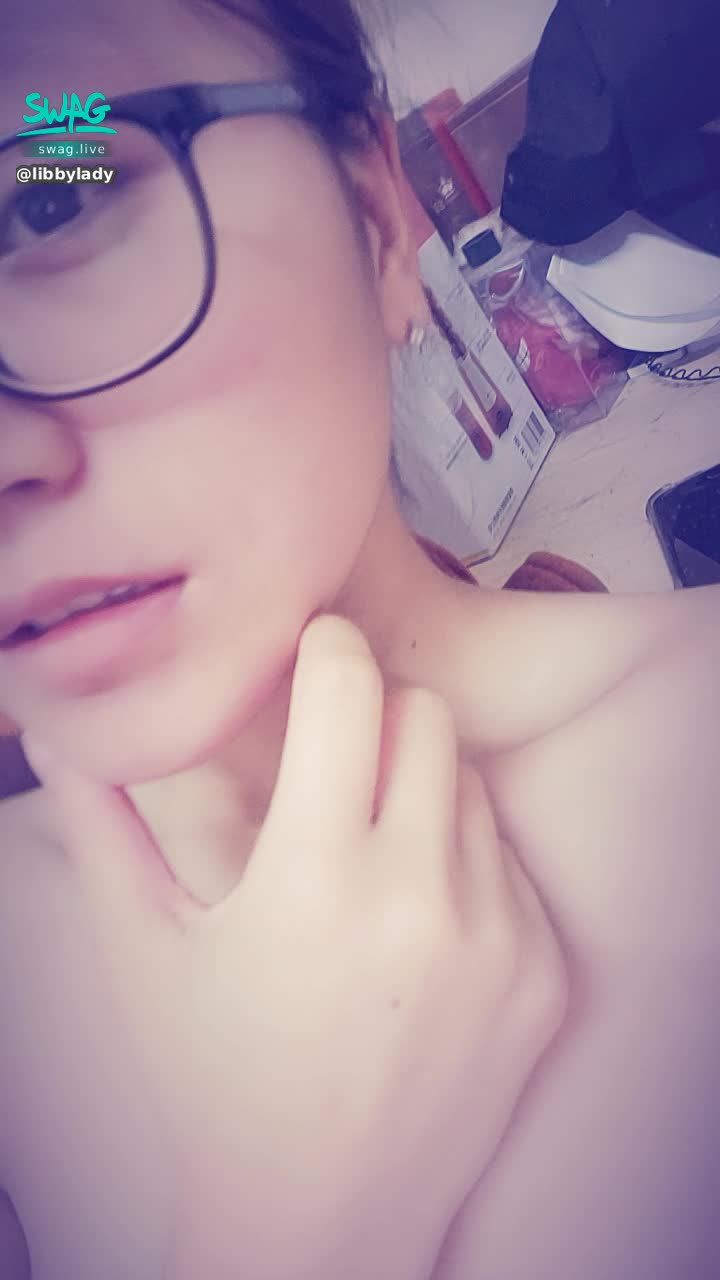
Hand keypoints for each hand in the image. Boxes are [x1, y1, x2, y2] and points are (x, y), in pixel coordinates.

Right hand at [24, 615, 566, 1279]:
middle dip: (378, 716)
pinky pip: (514, 863)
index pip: (349, 689)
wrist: (319, 1220)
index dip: (330, 646)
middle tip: (338, 762)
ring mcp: (498, 937)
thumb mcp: (143, 952)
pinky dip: (467, 866)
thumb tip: (63, 736)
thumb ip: (102, 829)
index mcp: (314, 877)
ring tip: (371, 860)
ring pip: (473, 786)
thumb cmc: (214, 1081)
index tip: (319, 644)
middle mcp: (421, 897)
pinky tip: (416, 929)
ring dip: (422, 795)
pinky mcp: (544, 974)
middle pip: (428, 718)